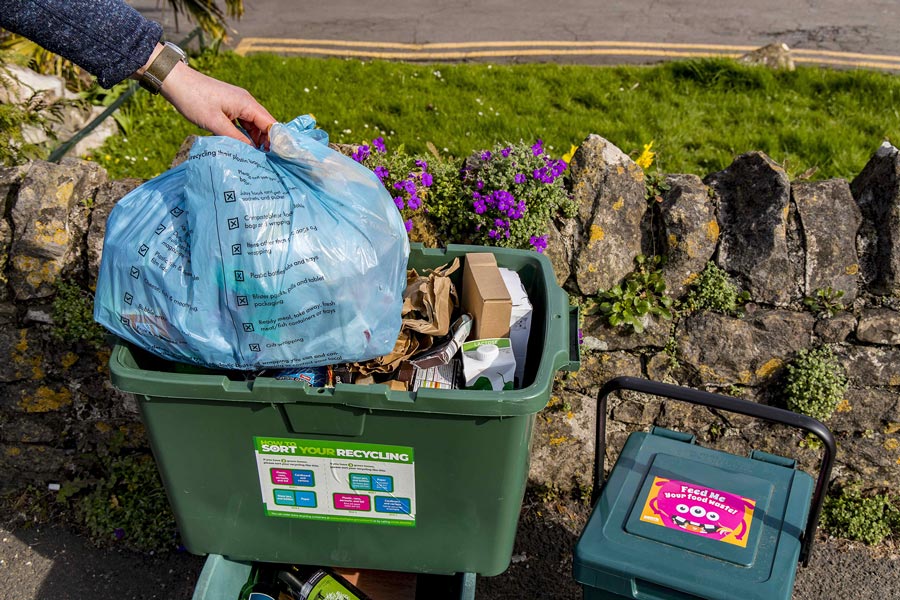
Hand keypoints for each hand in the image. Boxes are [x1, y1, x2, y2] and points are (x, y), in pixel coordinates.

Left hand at [159, 61, 275, 148]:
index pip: (270, 124)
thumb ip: (236, 138)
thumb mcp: (215, 123)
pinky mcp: (229, 106)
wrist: (175, 81)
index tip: (276, 159)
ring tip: (253, 157)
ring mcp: (238, 103)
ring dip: (254, 139)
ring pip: (253, 125)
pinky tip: (241, 146)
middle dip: (266, 142)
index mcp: (247, 104)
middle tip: (264, 162)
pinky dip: (244, 134)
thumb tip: (253, 152)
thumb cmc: (194, 100)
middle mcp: (246, 102)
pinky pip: (243, 122)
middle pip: (264, 125)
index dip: (275, 141)